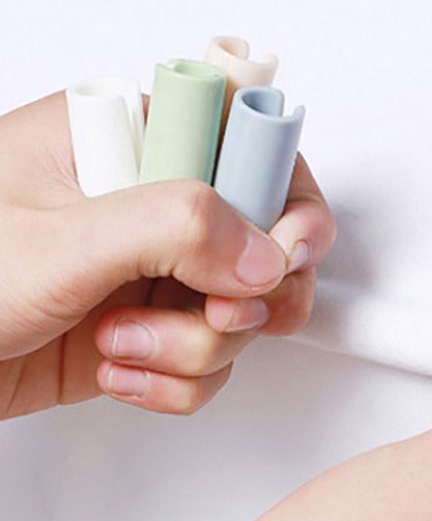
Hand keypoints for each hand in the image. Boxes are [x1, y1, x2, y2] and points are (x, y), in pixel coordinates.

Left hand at [0, 91, 335, 418]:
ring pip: (244, 311)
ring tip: (122, 344)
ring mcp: (154, 273)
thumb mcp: (57, 242)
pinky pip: (213, 362)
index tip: (286, 247)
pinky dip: (176, 382)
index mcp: (124, 142)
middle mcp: (149, 205)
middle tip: (218, 309)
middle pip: (268, 236)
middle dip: (255, 290)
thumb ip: (171, 229)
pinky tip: (119, 374)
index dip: (285, 196)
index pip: (247, 139)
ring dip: (196, 347)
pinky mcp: (151, 332)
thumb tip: (265, 252)